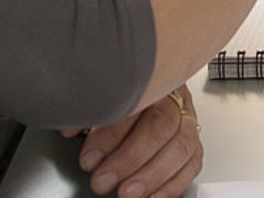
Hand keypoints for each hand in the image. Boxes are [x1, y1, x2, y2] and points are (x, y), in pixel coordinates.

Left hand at [65, 85, 201, 196]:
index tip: (89, 158)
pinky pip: (193, 161)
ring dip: (153, 174)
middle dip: (130, 158)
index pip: (137, 101)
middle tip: (103, 180)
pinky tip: (152, 196)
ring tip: (127, 193)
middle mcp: (172, 96)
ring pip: (181, 144)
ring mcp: (186, 118)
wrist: (144, 90)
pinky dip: (174, 183)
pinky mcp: (193, 141)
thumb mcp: (102, 95)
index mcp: (150, 78)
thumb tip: (70, 126)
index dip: (112, 134)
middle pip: (161, 123)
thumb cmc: (120, 96)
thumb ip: (90, 108)